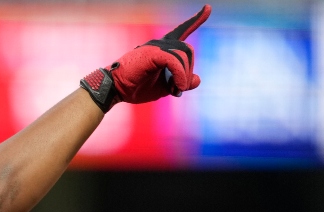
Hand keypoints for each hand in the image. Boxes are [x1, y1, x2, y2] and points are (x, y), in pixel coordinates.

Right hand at [81, 5, 210, 111]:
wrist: (115, 90)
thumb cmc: (135, 88)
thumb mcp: (164, 87)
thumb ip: (180, 82)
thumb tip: (197, 80)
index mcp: (161, 48)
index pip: (182, 31)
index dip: (196, 20)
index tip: (208, 8)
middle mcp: (159, 43)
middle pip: (187, 50)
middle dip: (188, 70)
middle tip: (178, 88)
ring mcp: (156, 46)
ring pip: (184, 55)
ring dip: (184, 76)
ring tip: (176, 90)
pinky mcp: (153, 53)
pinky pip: (175, 61)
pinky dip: (180, 76)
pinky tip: (177, 88)